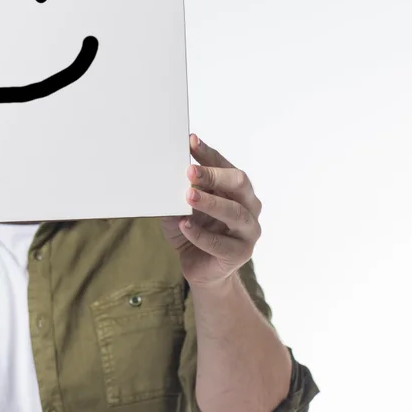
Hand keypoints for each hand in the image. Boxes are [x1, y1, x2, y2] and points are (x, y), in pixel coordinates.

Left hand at [161, 134, 262, 289]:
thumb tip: (163, 174)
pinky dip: (201, 234)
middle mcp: (248, 206)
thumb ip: (176, 193)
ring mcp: (248, 230)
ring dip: (210, 203)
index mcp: (236, 189)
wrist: (200, 269)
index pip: (224, 165)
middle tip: (189, 171)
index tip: (190, 141)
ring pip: (234, 212)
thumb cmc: (192, 232)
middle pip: (238, 183)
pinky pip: (221, 243)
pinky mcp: (240, 253)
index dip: (208, 153)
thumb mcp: (179, 208)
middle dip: (213, 175)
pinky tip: (184, 225)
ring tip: (188, 196)